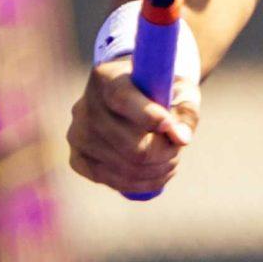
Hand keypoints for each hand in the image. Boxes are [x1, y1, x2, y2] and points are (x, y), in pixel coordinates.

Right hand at [67, 58, 198, 196]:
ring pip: (127, 169)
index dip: (149, 116)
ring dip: (158, 169)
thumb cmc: (157, 90)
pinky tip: (156, 172)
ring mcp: (77, 135)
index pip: (123, 99)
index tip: (170, 125)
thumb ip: (185, 112)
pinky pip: (114, 182)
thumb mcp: (178, 89)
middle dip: (165, 152)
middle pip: (133, 147)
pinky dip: (142, 183)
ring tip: (171, 158)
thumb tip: (181, 139)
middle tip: (178, 146)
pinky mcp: (77, 159)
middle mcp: (85, 106)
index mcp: (107, 78)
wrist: (125, 95)